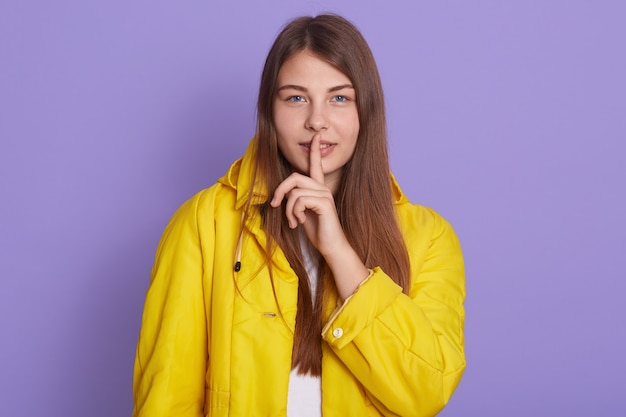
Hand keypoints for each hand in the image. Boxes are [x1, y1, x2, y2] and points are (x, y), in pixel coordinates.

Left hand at [270, 134, 344, 256]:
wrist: (331, 247)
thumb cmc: (317, 231)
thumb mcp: (301, 212)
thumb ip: (295, 199)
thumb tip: (284, 193)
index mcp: (318, 188)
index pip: (316, 165)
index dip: (314, 150)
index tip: (316, 136)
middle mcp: (322, 188)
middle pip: (294, 177)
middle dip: (280, 190)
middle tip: (275, 205)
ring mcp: (324, 194)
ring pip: (294, 191)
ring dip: (288, 209)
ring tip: (293, 221)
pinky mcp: (324, 203)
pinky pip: (299, 200)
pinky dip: (294, 212)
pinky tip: (300, 222)